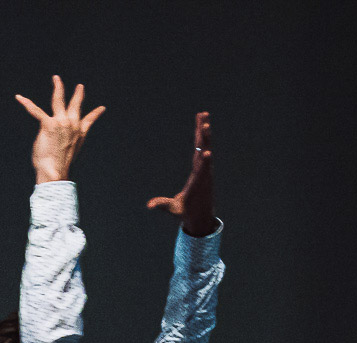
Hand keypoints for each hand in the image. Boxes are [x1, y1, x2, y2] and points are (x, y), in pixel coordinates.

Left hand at [15, 75, 105, 183]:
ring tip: (56, 78)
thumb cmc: (61, 164)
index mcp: (79, 131)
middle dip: (78, 94)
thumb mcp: (74, 151)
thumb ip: (76, 139)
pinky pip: (36, 110)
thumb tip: (76, 138)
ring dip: (58, 88)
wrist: (55, 172)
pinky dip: (26, 104)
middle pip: (76, 104)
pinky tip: (19, 98)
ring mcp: (61, 122)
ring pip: (59, 100)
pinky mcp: (48, 124)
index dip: (96, 113)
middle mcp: (72, 123)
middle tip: (80, 86)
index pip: (90, 119)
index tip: (101, 108)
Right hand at [147, 112, 215, 236]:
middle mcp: (203, 173)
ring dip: (203, 130)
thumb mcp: (175, 210)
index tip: (207, 153)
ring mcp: (205, 167)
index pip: (200, 172)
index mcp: (197, 184)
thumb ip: (163, 205)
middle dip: (204, 138)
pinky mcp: (204, 164)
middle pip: (203, 152)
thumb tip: (149, 205)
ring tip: (204, 115)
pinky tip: (203, 125)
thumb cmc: (186, 212)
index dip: (204, 163)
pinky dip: (202, 135)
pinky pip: (203, 146)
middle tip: (205, 123)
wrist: (201, 214)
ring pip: (205, 145)